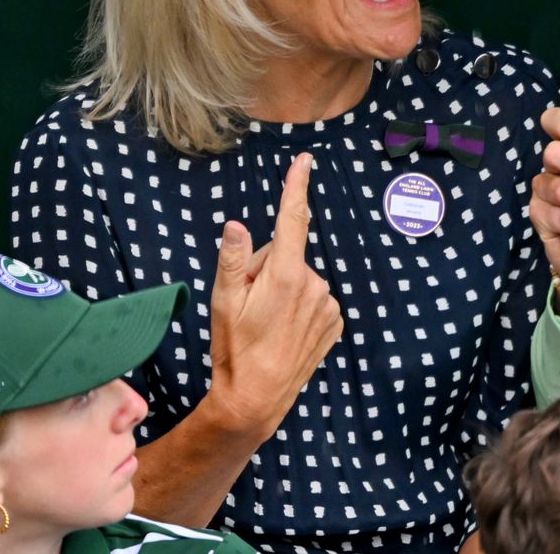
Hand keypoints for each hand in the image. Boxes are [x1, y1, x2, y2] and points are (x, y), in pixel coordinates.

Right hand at [206, 153, 344, 440]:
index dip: (296, 187)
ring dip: (282, 290)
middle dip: (265, 270)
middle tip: (248, 305)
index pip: (292, 220)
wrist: (257, 399)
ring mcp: (328, 304)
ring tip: (265, 323)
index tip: (305, 160)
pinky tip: (283, 331)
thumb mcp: (223, 302)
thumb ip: (233, 260)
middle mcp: (315, 284)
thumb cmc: (234, 350)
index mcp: (286, 275)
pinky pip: (313, 299)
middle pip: (285, 255)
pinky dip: (298, 307)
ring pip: (299, 278)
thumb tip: (238, 224)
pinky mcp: (335, 321)